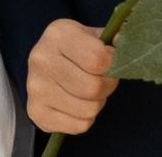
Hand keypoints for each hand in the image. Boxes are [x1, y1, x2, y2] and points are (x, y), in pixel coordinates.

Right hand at [26, 18, 116, 133]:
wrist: (47, 64)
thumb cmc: (77, 50)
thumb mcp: (94, 37)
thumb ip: (115, 39)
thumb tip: (126, 40)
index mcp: (57, 34)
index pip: (97, 58)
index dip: (112, 64)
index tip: (109, 61)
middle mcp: (41, 59)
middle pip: (93, 87)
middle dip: (106, 87)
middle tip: (101, 80)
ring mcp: (35, 87)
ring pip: (88, 109)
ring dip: (96, 103)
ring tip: (87, 92)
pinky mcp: (37, 112)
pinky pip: (79, 126)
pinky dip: (85, 119)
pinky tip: (75, 104)